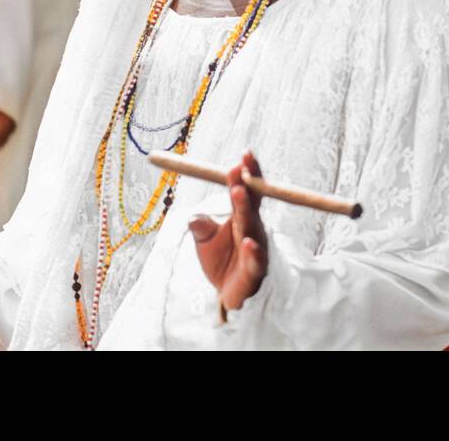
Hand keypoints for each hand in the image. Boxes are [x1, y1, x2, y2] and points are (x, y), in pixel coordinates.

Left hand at [188, 150, 268, 312]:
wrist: (226, 293)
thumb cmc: (220, 260)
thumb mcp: (204, 240)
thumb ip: (200, 227)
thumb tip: (193, 219)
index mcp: (243, 217)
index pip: (247, 191)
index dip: (247, 173)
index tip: (244, 154)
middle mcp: (253, 229)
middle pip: (251, 204)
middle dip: (246, 185)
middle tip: (240, 167)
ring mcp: (256, 249)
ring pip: (253, 227)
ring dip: (246, 210)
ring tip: (239, 192)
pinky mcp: (254, 271)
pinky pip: (255, 261)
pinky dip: (252, 252)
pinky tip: (248, 243)